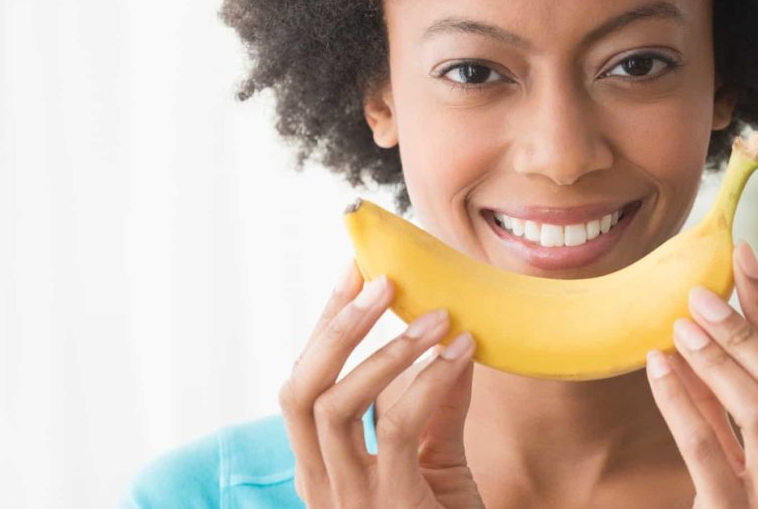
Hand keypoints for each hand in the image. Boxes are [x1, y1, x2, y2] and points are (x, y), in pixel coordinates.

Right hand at [278, 260, 485, 508]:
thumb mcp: (439, 462)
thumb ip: (439, 405)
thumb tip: (452, 338)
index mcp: (322, 470)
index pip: (303, 385)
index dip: (323, 326)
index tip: (353, 272)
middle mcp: (322, 486)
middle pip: (299, 391)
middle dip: (336, 329)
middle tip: (382, 282)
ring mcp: (350, 501)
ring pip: (336, 407)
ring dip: (387, 350)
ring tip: (436, 316)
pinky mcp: (390, 507)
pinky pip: (396, 429)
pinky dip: (427, 382)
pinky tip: (458, 354)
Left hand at [645, 241, 757, 507]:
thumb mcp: (757, 483)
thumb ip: (743, 429)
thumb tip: (709, 350)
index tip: (745, 258)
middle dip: (749, 330)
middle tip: (702, 292)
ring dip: (720, 358)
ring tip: (680, 325)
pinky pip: (711, 453)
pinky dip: (684, 402)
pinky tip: (657, 368)